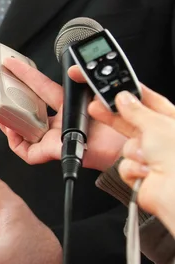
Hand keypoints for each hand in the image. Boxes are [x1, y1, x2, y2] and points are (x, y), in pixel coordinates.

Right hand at [0, 58, 125, 171]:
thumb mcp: (100, 90)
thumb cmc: (121, 121)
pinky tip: (13, 133)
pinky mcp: (55, 153)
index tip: (12, 62)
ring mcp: (56, 137)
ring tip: (2, 115)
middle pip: (28, 110)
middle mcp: (60, 122)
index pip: (41, 85)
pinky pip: (29, 152)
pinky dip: (17, 144)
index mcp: (69, 104)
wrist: (129, 146)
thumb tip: (71, 69)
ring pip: (25, 132)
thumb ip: (85, 77)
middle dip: (11, 102)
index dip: (25, 73)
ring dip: (10, 124)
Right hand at [89, 89, 174, 232]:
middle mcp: (163, 139)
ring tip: (145, 157)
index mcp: (172, 122)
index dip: (130, 94)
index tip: (112, 89)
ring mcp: (152, 157)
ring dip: (133, 152)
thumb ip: (136, 110)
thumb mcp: (156, 125)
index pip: (149, 101)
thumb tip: (123, 98)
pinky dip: (132, 169)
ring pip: (126, 146)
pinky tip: (145, 172)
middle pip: (133, 122)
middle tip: (96, 107)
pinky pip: (124, 165)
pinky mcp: (140, 174)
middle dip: (116, 118)